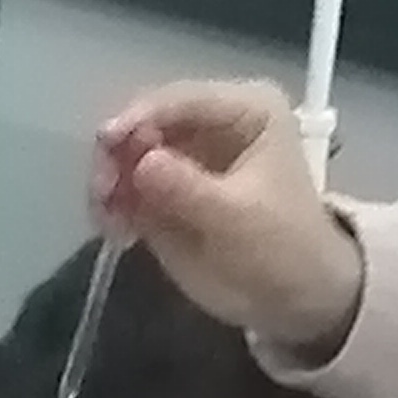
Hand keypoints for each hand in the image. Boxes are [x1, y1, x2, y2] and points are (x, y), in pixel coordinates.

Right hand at [90, 80, 363, 353]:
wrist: (294, 298)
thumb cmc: (285, 247)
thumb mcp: (240, 217)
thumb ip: (190, 189)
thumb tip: (142, 164)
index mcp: (245, 110)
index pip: (182, 100)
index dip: (141, 116)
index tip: (108, 141)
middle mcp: (210, 122)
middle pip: (145, 120)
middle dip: (118, 151)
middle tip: (103, 190)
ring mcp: (182, 156)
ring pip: (125, 152)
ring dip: (108, 180)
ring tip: (107, 217)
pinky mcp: (162, 190)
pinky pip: (123, 186)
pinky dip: (110, 203)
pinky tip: (113, 229)